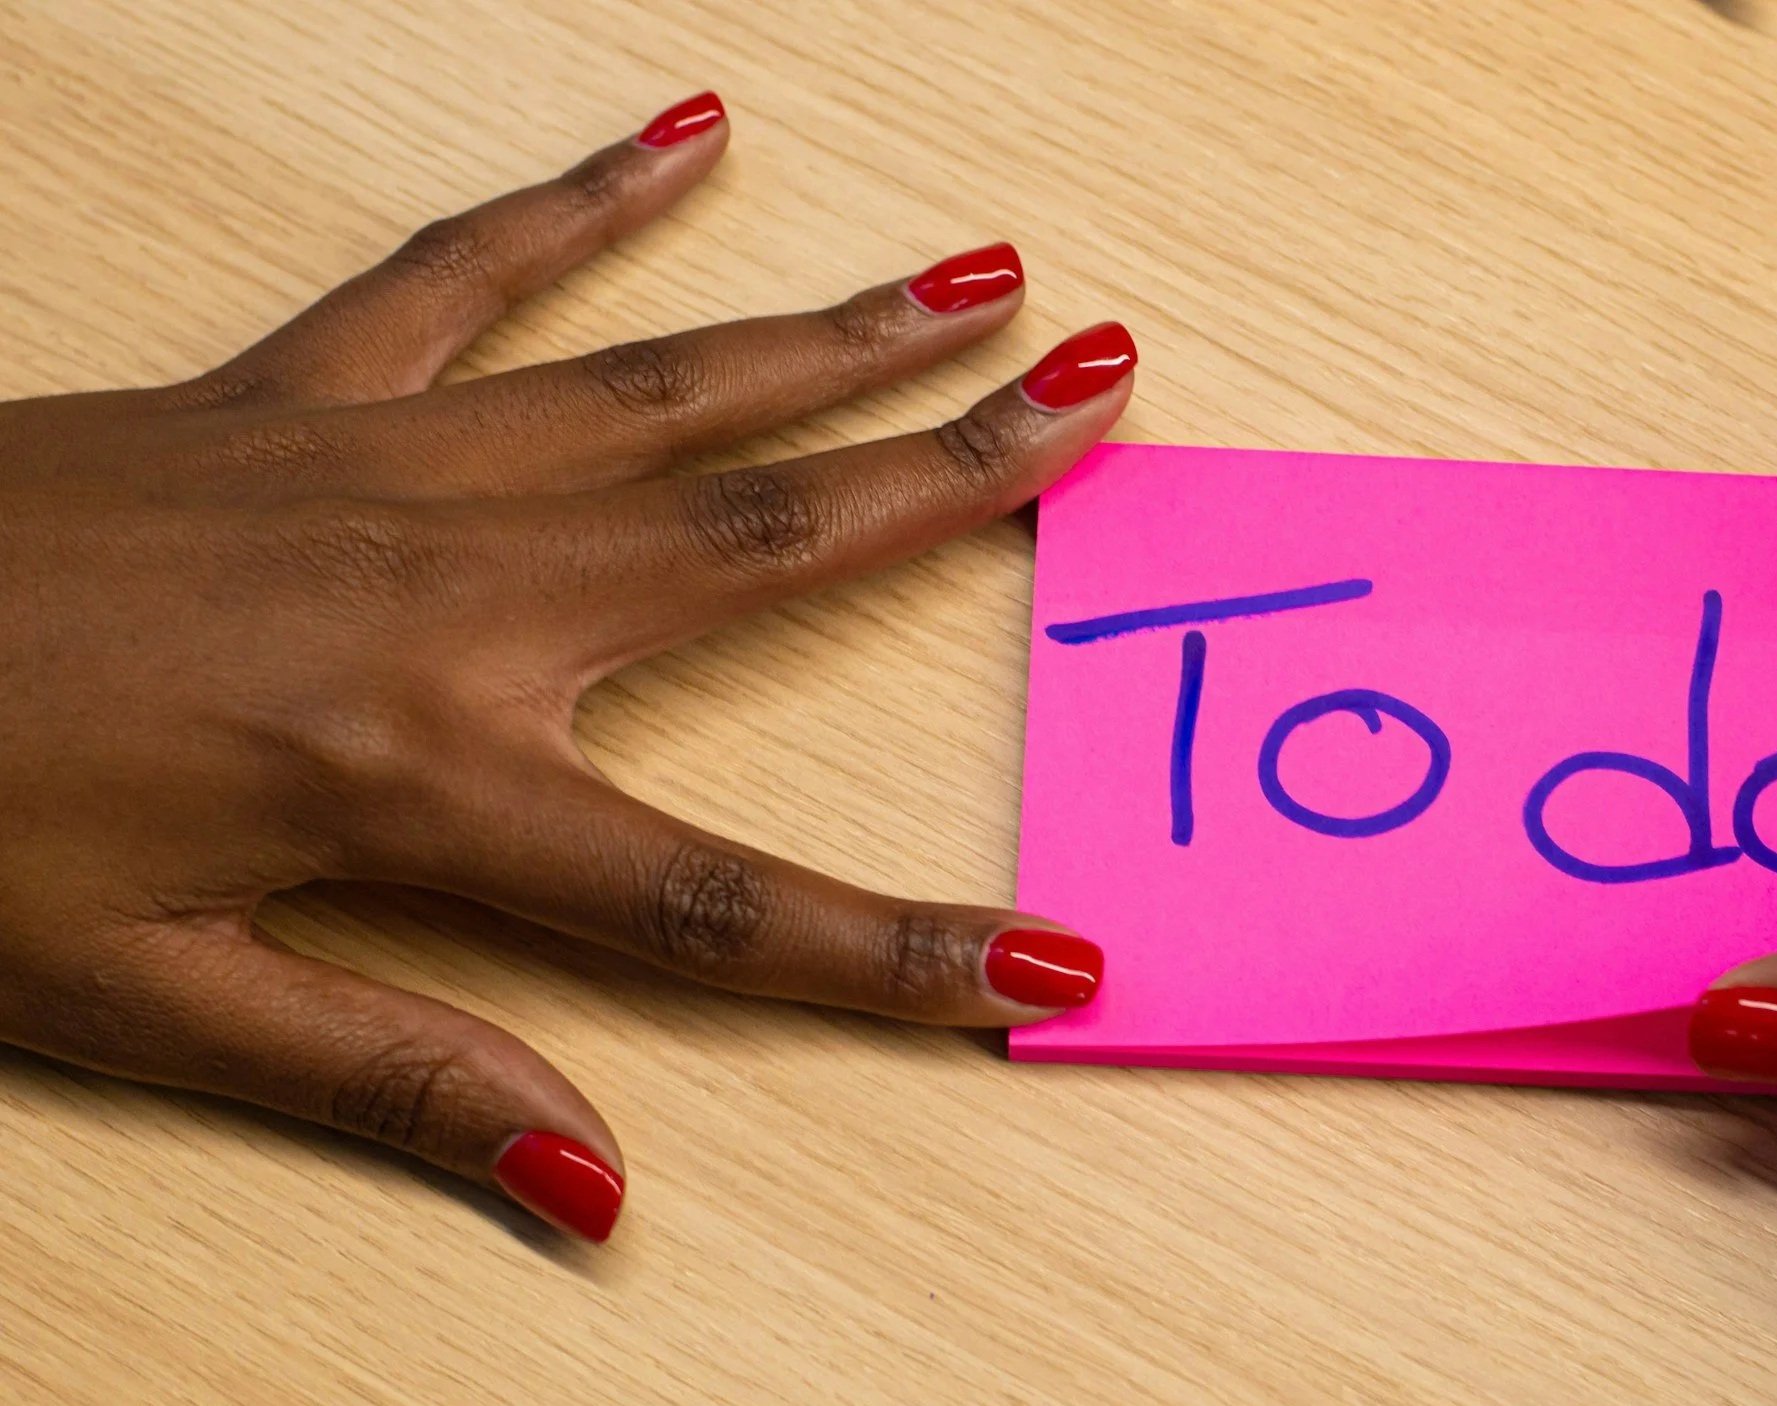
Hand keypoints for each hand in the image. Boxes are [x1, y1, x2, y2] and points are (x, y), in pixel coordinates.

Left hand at [0, 93, 1128, 1242]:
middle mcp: (445, 596)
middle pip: (767, 539)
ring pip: (671, 388)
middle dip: (961, 477)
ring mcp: (379, 465)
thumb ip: (389, 1080)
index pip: (714, 901)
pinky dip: (591, 201)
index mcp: (420, 779)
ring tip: (988, 285)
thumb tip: (588, 1185)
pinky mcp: (294, 389)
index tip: (1050, 954)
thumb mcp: (145, 1004)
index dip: (894, 947)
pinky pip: (473, 274)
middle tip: (1108, 403)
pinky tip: (688, 138)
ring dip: (848, 336)